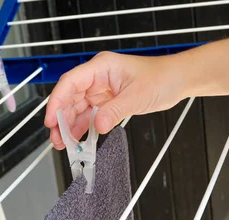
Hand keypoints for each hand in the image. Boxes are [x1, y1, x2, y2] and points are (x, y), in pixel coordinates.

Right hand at [44, 51, 184, 149]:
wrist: (178, 81)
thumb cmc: (161, 78)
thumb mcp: (137, 96)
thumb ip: (115, 111)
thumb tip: (99, 126)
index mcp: (100, 67)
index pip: (70, 83)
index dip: (57, 101)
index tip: (51, 120)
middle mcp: (96, 78)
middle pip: (69, 98)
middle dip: (61, 119)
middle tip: (57, 138)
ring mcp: (99, 91)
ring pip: (76, 109)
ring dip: (69, 126)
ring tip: (64, 144)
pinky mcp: (105, 102)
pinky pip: (88, 116)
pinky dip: (82, 129)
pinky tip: (78, 141)